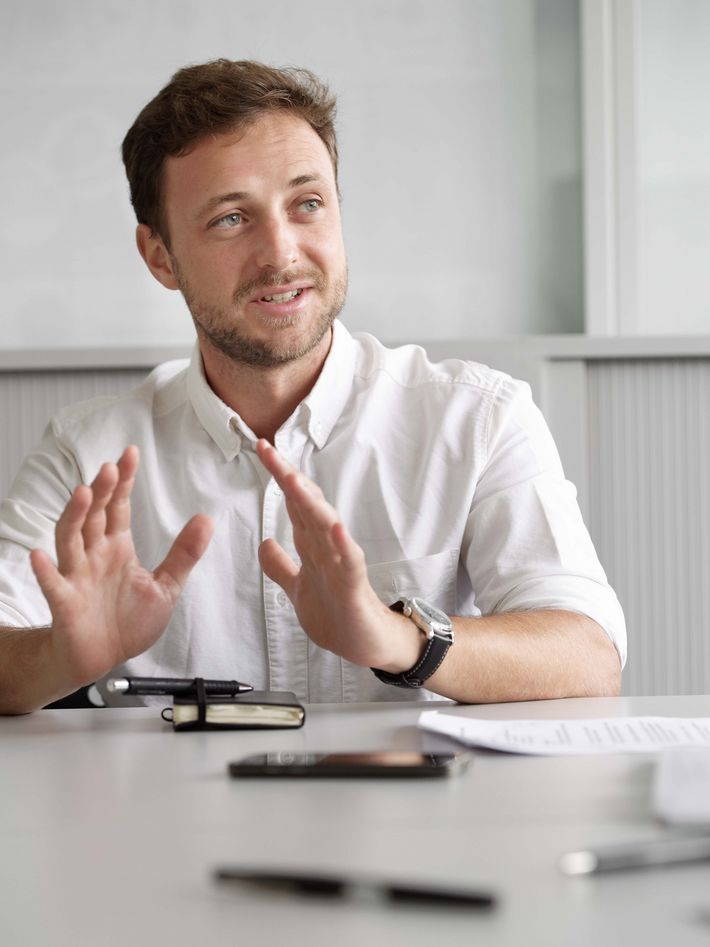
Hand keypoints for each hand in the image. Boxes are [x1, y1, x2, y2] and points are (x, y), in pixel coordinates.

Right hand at [29, 446, 213, 688]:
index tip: (129, 454)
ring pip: (70, 539)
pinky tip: (39, 555)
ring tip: (82, 493)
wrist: (103, 658)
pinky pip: (53, 585)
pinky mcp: (65, 603)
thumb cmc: (127, 622)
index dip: (123, 482)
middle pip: (94, 515)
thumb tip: (206, 519)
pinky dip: (45, 571)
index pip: (118, 507)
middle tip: (109, 467)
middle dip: (101, 490)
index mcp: (117, 548)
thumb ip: (184, 554)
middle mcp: (94, 556)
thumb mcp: (166, 586)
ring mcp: (77, 577)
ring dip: (75, 516)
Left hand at [256, 440, 420, 670]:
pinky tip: (337, 529)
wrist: (367, 644)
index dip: (278, 478)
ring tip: (293, 480)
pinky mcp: (354, 587)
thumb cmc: (337, 613)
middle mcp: (327, 547)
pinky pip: (350, 563)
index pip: (294, 504)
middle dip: (287, 478)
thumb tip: (264, 542)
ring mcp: (342, 564)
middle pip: (306, 505)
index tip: (262, 450)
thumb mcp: (298, 589)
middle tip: (268, 450)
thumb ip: (281, 566)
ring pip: (326, 527)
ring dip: (311, 503)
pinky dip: (343, 545)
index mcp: (313, 546)